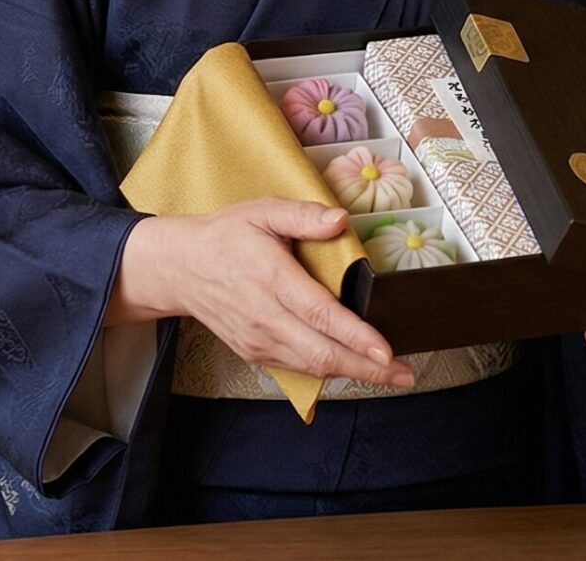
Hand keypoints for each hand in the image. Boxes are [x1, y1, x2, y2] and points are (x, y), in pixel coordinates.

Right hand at [111, 197, 414, 388]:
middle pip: (321, 352)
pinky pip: (298, 366)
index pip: (319, 313)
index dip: (355, 335)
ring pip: (311, 366)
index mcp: (270, 276)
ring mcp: (258, 339)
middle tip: (405, 374)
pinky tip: (353, 366)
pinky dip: (328, 369)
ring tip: (391, 374)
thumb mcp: (262, 210)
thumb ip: (303, 216)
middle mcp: (264, 315)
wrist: (180, 268)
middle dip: (367, 368)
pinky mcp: (255, 352)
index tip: (386, 350)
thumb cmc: (226, 235)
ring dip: (353, 373)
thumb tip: (340, 220)